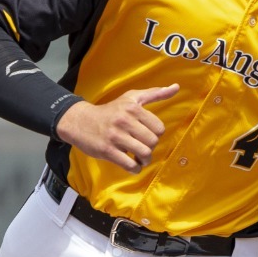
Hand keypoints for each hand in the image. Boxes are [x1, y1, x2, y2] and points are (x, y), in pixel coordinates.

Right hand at [54, 85, 178, 171]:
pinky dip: (135, 169)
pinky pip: (129, 165)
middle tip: (143, 149)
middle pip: (152, 142)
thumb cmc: (111, 110)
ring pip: (143, 153)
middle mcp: (125, 120)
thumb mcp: (131, 97)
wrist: (81, 121)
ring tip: (140, 159)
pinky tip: (132, 165)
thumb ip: (155, 93)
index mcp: (133, 108)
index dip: (156, 135)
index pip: (159, 128)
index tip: (147, 136)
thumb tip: (177, 87)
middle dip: (150, 149)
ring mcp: (115, 136)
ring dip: (145, 160)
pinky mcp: (107, 150)